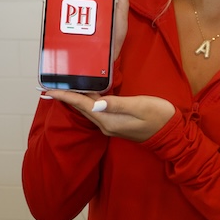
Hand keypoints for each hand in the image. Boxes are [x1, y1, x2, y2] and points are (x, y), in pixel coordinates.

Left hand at [42, 90, 174, 142]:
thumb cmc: (158, 116)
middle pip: (81, 108)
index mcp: (109, 120)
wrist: (171, 133)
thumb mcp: (140, 106)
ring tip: (62, 88)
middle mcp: (106, 125)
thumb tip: (95, 103)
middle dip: (65, 97)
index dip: (65, 96)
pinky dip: (86, 102)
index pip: (82, 105)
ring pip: (87, 110)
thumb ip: (117, 104)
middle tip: (50, 85)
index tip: (48, 89)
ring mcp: (110, 125)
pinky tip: (85, 95)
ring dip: (75, 99)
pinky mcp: (116, 123)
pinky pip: (95, 111)